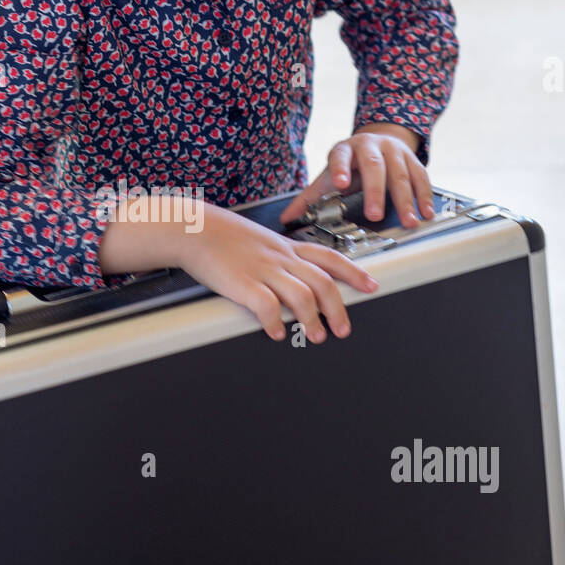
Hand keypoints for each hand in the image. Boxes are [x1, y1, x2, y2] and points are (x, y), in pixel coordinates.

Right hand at [174, 203, 378, 342]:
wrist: (192, 227)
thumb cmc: (221, 235)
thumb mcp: (259, 239)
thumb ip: (279, 256)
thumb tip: (294, 275)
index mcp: (286, 247)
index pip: (330, 256)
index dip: (354, 272)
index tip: (371, 285)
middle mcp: (280, 258)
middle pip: (322, 282)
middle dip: (338, 308)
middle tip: (342, 329)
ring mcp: (263, 270)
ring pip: (301, 295)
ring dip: (312, 319)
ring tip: (315, 336)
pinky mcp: (242, 283)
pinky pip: (267, 305)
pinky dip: (276, 321)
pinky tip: (276, 332)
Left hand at [279, 125, 434, 228]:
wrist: (377, 142)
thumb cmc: (349, 165)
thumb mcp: (328, 176)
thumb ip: (310, 198)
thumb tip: (286, 219)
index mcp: (345, 150)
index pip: (340, 157)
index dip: (341, 169)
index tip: (341, 184)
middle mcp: (371, 146)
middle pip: (374, 167)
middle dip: (376, 192)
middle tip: (376, 215)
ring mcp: (394, 151)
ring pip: (401, 174)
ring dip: (406, 199)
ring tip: (409, 221)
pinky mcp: (413, 159)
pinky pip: (421, 177)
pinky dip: (425, 196)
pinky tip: (426, 212)